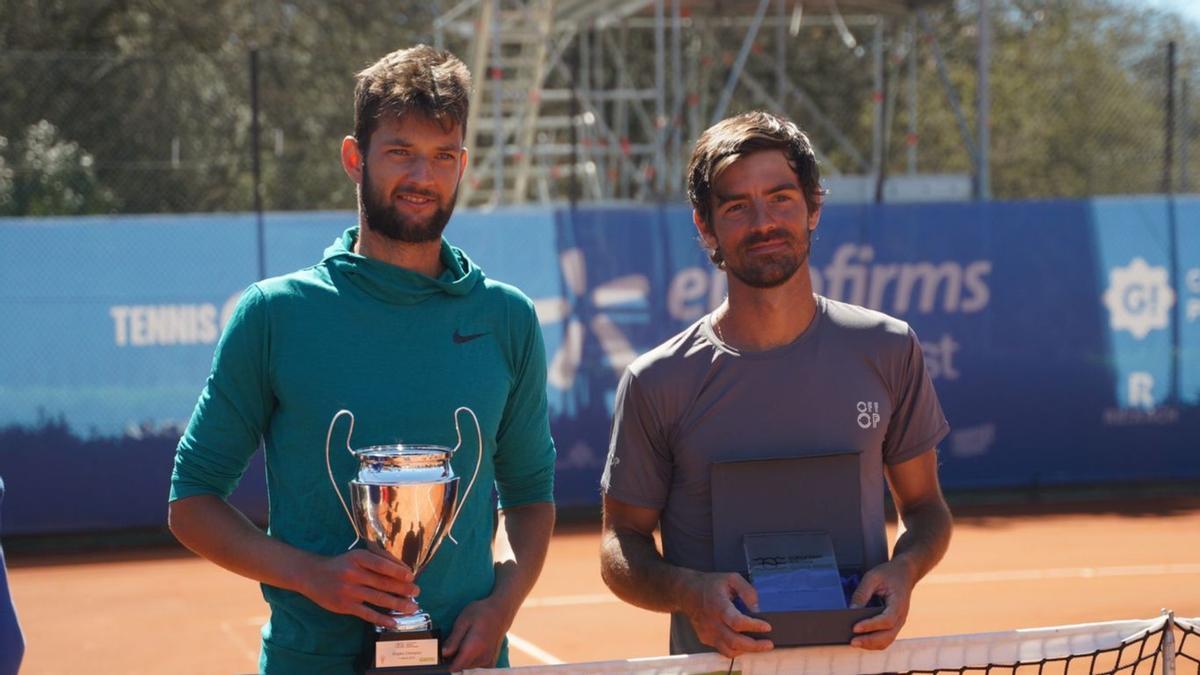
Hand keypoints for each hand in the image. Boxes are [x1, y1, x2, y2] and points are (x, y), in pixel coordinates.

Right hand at [299, 549, 419, 625]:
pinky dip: (382, 618)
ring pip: (378, 598)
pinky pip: (367, 613)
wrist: (313, 575)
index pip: (381, 565)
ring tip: (412, 607)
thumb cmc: (341, 564)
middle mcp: (353, 573)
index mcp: (358, 558)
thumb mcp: (357, 556)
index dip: (397, 571)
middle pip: (383, 582)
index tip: (411, 576)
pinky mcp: (345, 606)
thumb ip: (378, 559)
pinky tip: (394, 622)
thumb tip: (403, 570)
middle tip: (417, 592)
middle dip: (402, 588)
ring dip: (397, 604)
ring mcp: (349, 591)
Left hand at [442, 597, 511, 671]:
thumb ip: (454, 639)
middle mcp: (482, 658)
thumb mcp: (463, 621)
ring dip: (463, 659)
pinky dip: (471, 660)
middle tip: (455, 643)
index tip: (443, 654)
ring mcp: (488, 661)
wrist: (501, 612)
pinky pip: (477, 667)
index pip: (456, 667)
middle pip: (461, 667)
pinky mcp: (491, 661)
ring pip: (468, 667)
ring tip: (464, 643)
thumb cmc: (481, 613)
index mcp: (474, 648)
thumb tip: (443, 653)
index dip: (446, 663)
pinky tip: (472, 649)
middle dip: (454, 659)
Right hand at [679, 571, 773, 657]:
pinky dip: (736, 650)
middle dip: (755, 645)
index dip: (753, 626)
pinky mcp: (706, 639)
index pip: (737, 622)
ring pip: (729, 650)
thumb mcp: (731, 578)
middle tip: (769, 644)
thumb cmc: (711, 584)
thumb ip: (747, 590)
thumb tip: (757, 607)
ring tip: (760, 646)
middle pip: (735, 641)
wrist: (687, 593)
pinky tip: (745, 644)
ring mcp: (708, 633)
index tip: (767, 626)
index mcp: (718, 605)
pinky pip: (723, 650)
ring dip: (747, 650)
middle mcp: (712, 622)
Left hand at [849, 559, 916, 648]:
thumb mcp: (873, 577)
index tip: (855, 627)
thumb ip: (862, 593)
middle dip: (869, 641)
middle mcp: (901, 616)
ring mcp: (899, 622)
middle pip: (888, 636)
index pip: (886, 620)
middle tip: (852, 641)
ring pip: (887, 640)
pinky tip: (862, 640)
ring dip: (871, 644)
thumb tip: (852, 609)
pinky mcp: (894, 624)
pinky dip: (874, 642)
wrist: (904, 573)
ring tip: (854, 642)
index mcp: (898, 603)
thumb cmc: (889, 574)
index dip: (871, 625)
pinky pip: (886, 638)